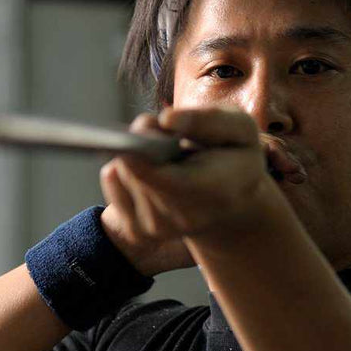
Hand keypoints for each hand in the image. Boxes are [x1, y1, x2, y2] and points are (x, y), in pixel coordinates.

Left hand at [99, 107, 305, 272]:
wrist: (232, 201)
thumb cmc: (234, 157)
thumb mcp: (239, 129)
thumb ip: (208, 120)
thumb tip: (165, 119)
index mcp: (214, 193)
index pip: (165, 180)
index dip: (144, 154)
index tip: (142, 126)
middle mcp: (183, 218)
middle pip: (136, 171)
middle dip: (140, 141)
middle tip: (160, 129)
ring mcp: (158, 229)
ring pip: (121, 173)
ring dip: (132, 153)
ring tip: (159, 151)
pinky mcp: (137, 231)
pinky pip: (111, 182)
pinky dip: (120, 167)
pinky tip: (143, 165)